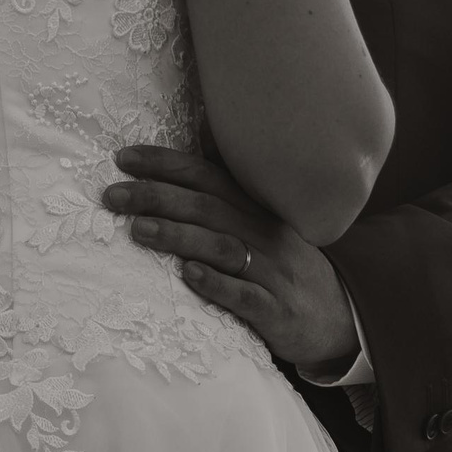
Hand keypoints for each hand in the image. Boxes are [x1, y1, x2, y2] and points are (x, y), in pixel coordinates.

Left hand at [103, 146, 360, 374]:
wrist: (339, 318)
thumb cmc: (286, 265)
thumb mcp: (264, 220)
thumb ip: (231, 185)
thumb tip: (202, 133)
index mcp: (255, 207)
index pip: (206, 175)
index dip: (165, 163)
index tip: (123, 157)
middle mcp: (263, 232)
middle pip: (207, 206)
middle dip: (157, 197)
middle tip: (112, 195)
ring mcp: (271, 271)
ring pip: (222, 247)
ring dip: (178, 236)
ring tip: (137, 230)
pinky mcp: (275, 311)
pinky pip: (245, 296)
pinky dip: (217, 284)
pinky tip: (188, 276)